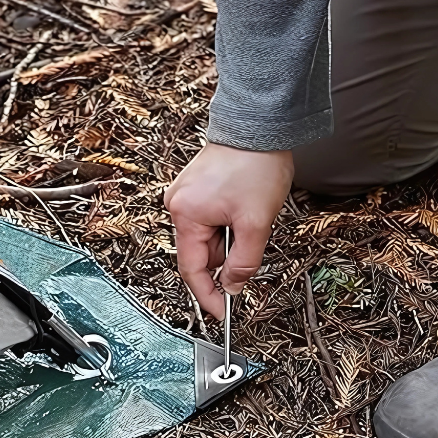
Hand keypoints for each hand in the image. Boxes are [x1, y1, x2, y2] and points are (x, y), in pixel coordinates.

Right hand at [164, 143, 292, 319]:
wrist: (260, 124)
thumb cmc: (255, 163)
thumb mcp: (256, 223)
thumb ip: (244, 262)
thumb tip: (233, 286)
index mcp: (185, 215)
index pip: (192, 270)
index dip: (207, 295)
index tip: (220, 313)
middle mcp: (178, 205)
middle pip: (200, 253)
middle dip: (226, 257)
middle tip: (251, 242)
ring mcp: (185, 195)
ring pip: (207, 237)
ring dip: (229, 238)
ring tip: (249, 215)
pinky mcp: (195, 188)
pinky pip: (208, 220)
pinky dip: (226, 224)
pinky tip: (242, 208)